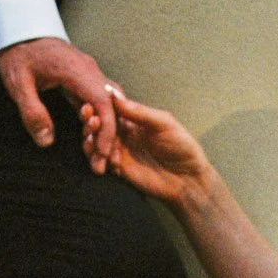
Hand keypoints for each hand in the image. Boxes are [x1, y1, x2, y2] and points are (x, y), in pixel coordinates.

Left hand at [0, 38, 119, 166]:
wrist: (19, 30)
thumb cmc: (18, 54)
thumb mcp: (18, 84)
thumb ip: (32, 112)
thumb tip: (47, 142)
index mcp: (76, 70)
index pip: (102, 102)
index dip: (106, 130)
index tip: (103, 154)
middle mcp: (89, 70)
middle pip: (111, 106)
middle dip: (110, 137)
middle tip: (100, 165)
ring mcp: (88, 73)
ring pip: (109, 104)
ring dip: (106, 130)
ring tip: (96, 156)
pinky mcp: (84, 78)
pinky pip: (100, 101)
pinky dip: (100, 121)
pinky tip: (92, 138)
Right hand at [83, 93, 212, 208]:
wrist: (187, 179)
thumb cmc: (181, 146)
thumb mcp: (163, 123)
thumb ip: (139, 112)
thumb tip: (115, 97)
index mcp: (135, 118)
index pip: (112, 109)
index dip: (100, 107)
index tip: (91, 105)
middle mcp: (126, 133)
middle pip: (101, 125)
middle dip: (92, 123)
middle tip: (91, 122)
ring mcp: (122, 152)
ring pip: (98, 144)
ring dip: (90, 141)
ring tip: (91, 141)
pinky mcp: (121, 170)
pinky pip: (103, 163)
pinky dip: (97, 159)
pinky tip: (101, 158)